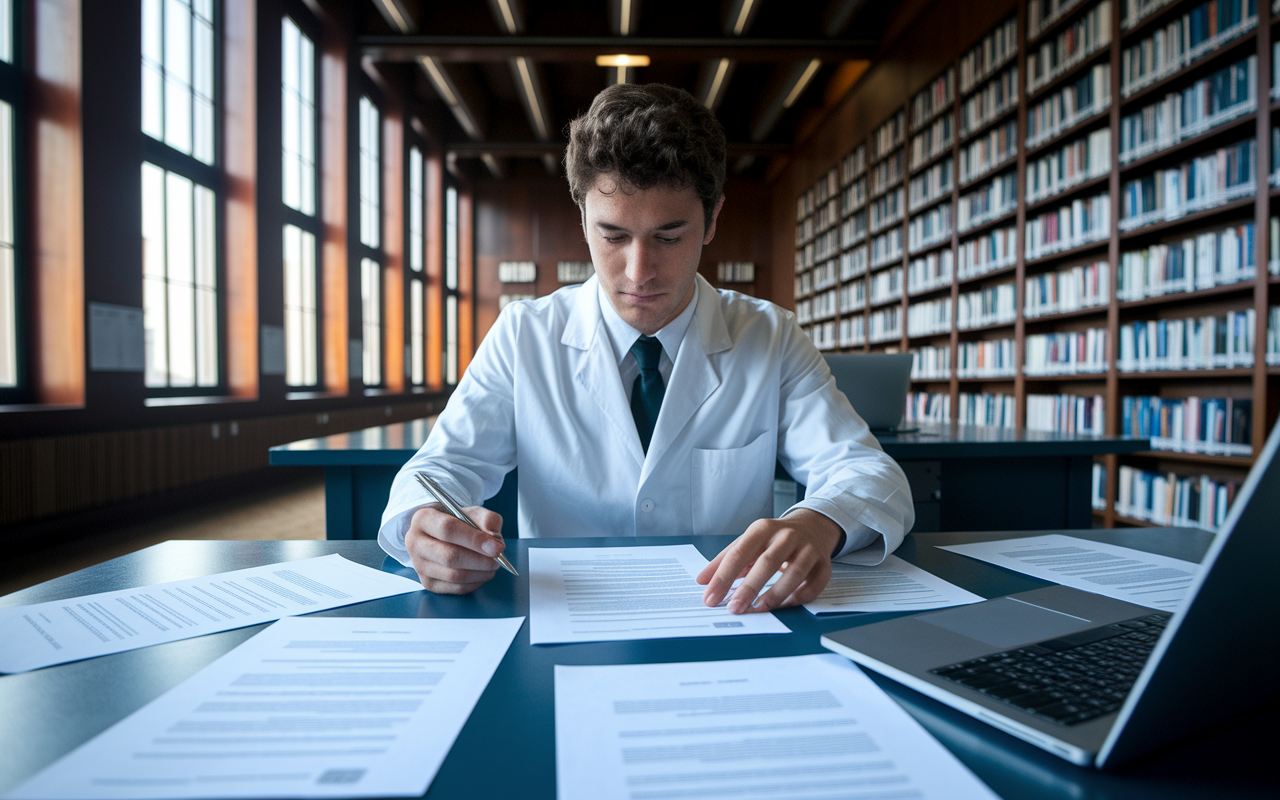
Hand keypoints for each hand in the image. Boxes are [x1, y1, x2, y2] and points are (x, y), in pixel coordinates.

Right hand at [404, 504, 505, 593]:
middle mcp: (415, 542)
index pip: (448, 529)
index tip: (496, 547)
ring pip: (453, 575)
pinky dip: (474, 583)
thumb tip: (495, 539)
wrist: (440, 534)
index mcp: (423, 518)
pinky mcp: (427, 583)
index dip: (474, 540)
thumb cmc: (457, 521)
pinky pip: (455, 588)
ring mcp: (419, 565)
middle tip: (498, 559)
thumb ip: (487, 520)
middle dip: (479, 560)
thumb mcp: (473, 512)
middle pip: (449, 556)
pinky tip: (483, 573)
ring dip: (479, 573)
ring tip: (494, 565)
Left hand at [695, 509, 841, 613]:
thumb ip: (724, 560)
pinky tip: (782, 606)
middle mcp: (787, 536)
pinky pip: (812, 586)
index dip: (723, 577)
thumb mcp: (748, 542)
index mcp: (763, 528)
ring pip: (794, 574)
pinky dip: (797, 598)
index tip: (710, 598)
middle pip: (767, 563)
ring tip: (758, 609)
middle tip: (733, 608)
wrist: (813, 527)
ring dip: (775, 595)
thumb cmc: (774, 539)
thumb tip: (702, 581)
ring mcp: (808, 550)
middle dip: (748, 588)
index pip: (739, 553)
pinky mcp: (824, 565)